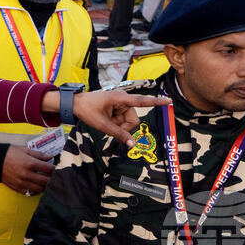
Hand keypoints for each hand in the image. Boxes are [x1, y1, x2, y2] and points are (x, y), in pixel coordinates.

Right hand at [0, 146, 53, 194]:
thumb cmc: (10, 153)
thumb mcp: (25, 150)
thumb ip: (38, 154)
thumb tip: (50, 156)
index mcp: (30, 163)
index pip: (49, 169)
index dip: (55, 169)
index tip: (57, 169)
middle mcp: (27, 174)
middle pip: (46, 181)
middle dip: (52, 179)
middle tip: (54, 177)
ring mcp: (22, 183)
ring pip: (40, 189)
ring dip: (45, 186)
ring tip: (47, 182)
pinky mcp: (17, 188)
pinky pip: (30, 193)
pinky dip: (36, 190)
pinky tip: (37, 186)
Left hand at [46, 90, 170, 146]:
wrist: (74, 104)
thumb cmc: (87, 110)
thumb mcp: (102, 125)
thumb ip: (119, 134)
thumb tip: (133, 145)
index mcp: (120, 98)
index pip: (142, 101)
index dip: (156, 102)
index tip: (169, 100)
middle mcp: (123, 99)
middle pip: (133, 120)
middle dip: (123, 127)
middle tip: (108, 124)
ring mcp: (120, 103)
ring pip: (128, 122)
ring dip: (118, 125)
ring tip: (105, 120)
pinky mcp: (118, 107)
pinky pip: (123, 120)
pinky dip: (116, 123)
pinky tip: (106, 119)